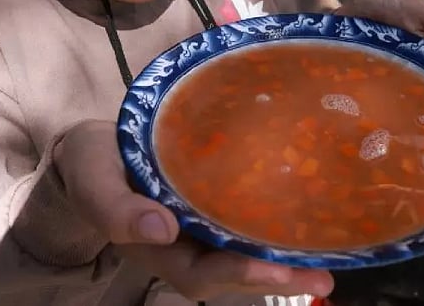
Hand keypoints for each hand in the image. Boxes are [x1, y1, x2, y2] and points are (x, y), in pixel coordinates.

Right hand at [54, 121, 333, 299]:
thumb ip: (118, 210)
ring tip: (332, 253)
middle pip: (236, 269)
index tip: (273, 271)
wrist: (93, 148)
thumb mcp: (94, 183)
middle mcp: (188, 245)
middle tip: (323, 274)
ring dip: (286, 254)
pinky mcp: (216, 201)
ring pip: (247, 247)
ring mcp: (203, 225)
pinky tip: (312, 213)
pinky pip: (248, 218)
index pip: (202, 273)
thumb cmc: (91, 166)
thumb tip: (161, 230)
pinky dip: (277, 221)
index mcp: (159, 249)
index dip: (238, 275)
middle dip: (278, 274)